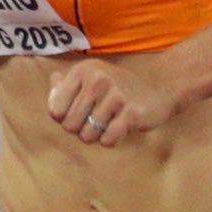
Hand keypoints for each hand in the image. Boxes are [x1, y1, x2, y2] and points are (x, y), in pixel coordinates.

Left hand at [46, 58, 179, 147]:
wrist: (160, 87)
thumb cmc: (117, 87)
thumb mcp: (90, 76)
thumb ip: (63, 83)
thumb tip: (51, 96)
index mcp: (83, 70)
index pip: (55, 110)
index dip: (65, 118)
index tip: (80, 111)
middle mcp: (98, 79)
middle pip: (69, 126)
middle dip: (81, 129)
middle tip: (96, 119)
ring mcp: (116, 96)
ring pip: (88, 136)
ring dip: (97, 136)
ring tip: (109, 122)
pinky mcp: (132, 113)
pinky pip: (108, 140)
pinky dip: (112, 140)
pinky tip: (121, 128)